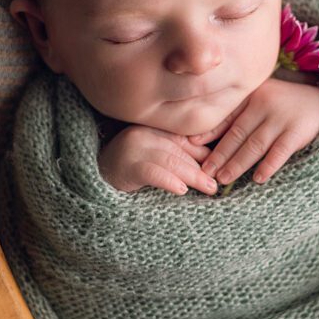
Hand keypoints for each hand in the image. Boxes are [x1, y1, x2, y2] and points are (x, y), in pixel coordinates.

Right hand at [98, 125, 218, 195]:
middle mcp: (145, 132)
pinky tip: (181, 190)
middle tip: (217, 183)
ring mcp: (135, 147)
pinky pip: (152, 172)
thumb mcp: (157, 155)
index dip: (207, 152)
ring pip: (171, 161)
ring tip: (208, 188)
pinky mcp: (127, 166)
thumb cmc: (130, 167)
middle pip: (181, 150)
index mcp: (156, 128)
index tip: (224, 164)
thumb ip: (180, 153)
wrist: (94, 175)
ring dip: (193, 176)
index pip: (187, 137)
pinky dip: (168, 181)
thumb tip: (212, 161)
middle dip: (203, 167)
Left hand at [190, 77, 318, 186]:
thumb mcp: (263, 99)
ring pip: (254, 145)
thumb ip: (241, 112)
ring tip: (223, 179)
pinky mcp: (298, 131)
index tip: (190, 146)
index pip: (227, 117)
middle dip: (219, 154)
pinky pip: (280, 151)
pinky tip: (259, 178)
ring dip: (238, 164)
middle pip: (237, 134)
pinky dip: (269, 165)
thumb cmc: (288, 103)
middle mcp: (264, 104)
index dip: (208, 133)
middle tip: (204, 172)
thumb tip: (206, 135)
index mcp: (253, 96)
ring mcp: (281, 117)